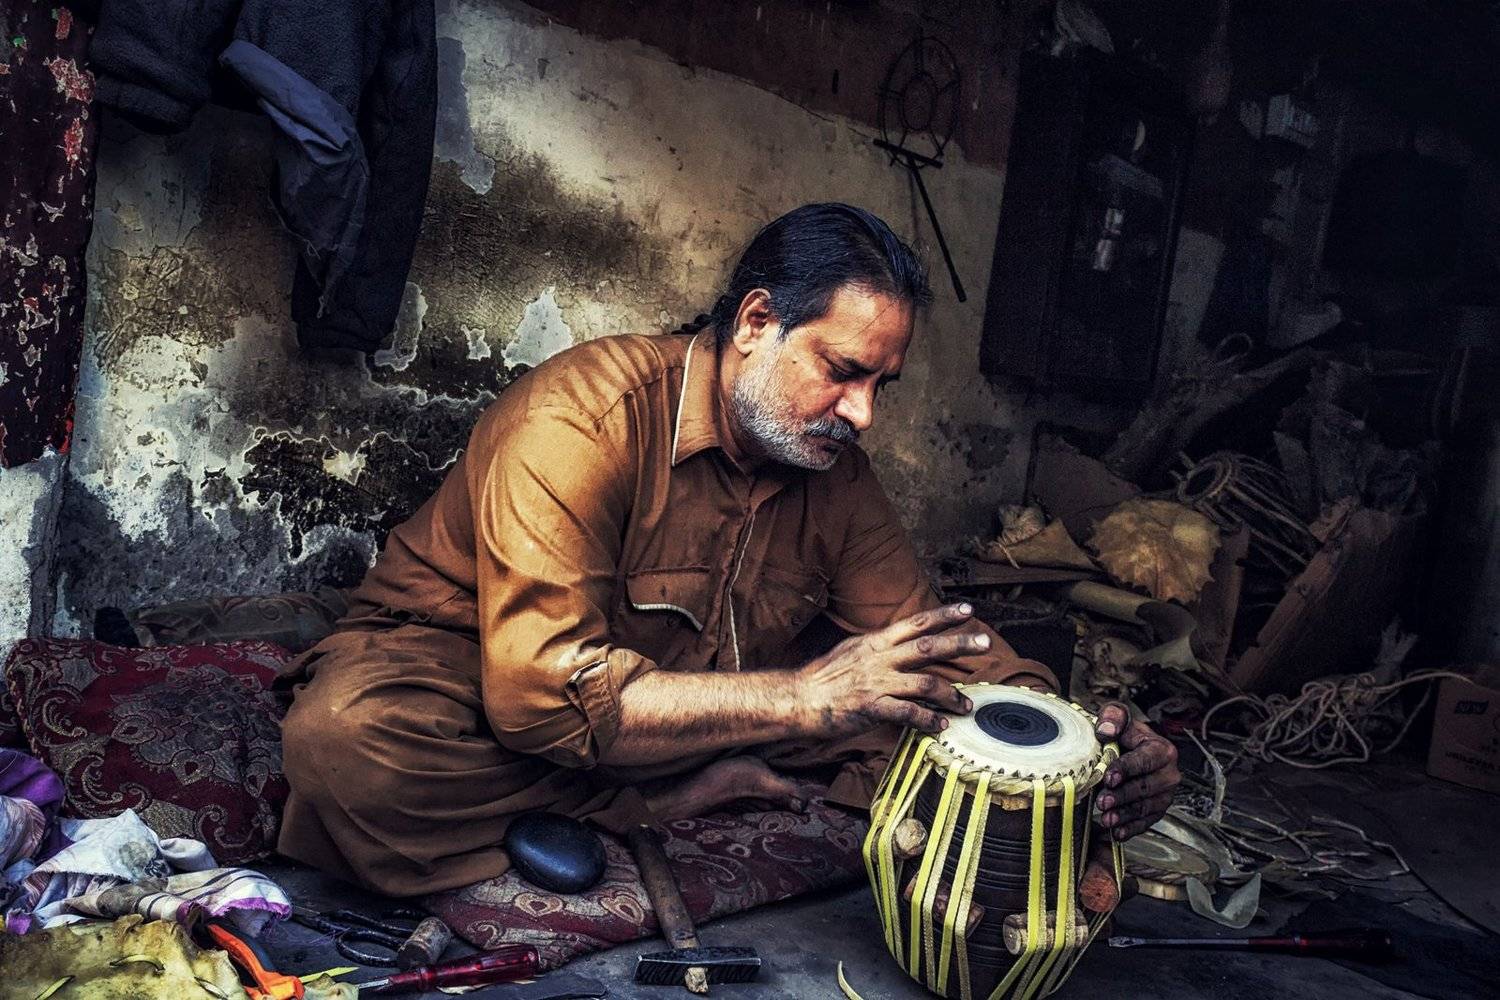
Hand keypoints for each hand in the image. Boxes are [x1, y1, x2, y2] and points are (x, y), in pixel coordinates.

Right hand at [796, 603, 984, 737]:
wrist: (798, 698)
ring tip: (966, 705)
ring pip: (925, 683)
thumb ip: (879, 647)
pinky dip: (928, 720)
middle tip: (984, 643)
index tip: (968, 609)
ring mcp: (876, 682)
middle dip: (959, 643)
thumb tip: (901, 642)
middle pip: (928, 646)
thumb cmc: (824, 677)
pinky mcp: (871, 707)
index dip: (943, 615)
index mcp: (876, 642)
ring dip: (951, 695)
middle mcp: (880, 658)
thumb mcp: (852, 650)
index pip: (916, 623)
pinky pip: (908, 713)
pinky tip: (939, 726)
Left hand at [1092, 702, 1179, 840]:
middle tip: (1102, 801)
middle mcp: (1169, 774)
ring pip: (1146, 807)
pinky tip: (1117, 832)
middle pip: (1145, 787)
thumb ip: (1112, 717)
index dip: (1126, 769)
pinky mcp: (1157, 810)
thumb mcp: (1117, 716)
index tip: (1108, 777)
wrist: (1127, 748)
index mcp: (1162, 750)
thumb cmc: (1122, 733)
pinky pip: (1146, 822)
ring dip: (1125, 815)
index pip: (1145, 760)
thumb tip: (1106, 730)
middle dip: (1122, 796)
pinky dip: (1131, 829)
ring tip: (1106, 819)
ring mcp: (1165, 794)